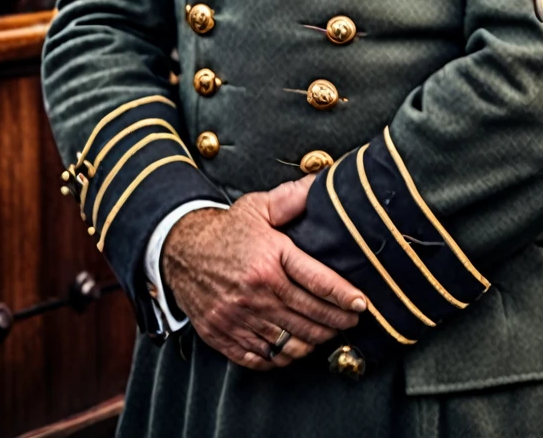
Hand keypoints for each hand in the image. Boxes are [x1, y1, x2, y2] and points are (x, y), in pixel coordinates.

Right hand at [161, 173, 365, 370]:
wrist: (180, 250)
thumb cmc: (226, 230)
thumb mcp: (258, 207)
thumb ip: (292, 198)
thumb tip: (322, 184)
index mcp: (270, 258)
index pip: (318, 282)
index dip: (344, 296)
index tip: (361, 304)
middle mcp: (257, 291)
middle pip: (309, 316)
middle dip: (337, 322)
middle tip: (351, 321)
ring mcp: (239, 317)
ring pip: (290, 342)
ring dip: (314, 341)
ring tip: (328, 334)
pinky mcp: (224, 335)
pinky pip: (262, 358)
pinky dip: (283, 358)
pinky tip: (295, 347)